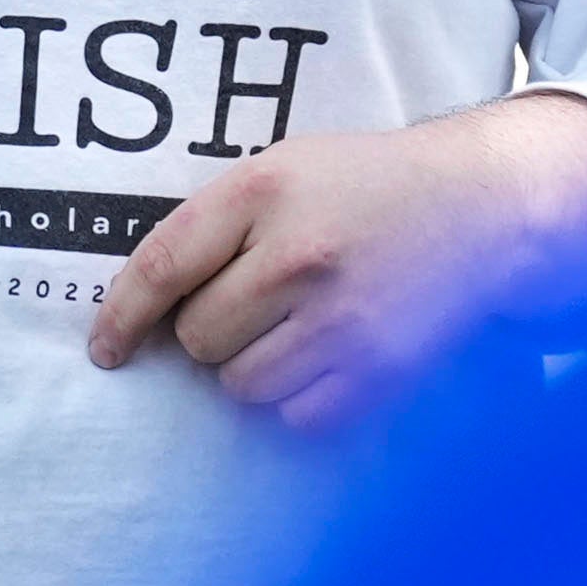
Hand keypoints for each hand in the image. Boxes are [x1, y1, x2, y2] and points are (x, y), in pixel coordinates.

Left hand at [88, 93, 586, 443]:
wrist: (480, 211)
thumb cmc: (366, 189)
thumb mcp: (284, 169)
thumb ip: (214, 224)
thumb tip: (140, 305)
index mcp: (263, 191)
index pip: (161, 267)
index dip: (122, 317)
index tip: (106, 350)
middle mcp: (298, 258)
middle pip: (199, 338)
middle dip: (214, 330)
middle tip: (258, 303)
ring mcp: (341, 321)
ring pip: (242, 385)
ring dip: (254, 366)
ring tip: (297, 327)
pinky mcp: (376, 373)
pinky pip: (296, 416)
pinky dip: (300, 397)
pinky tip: (329, 355)